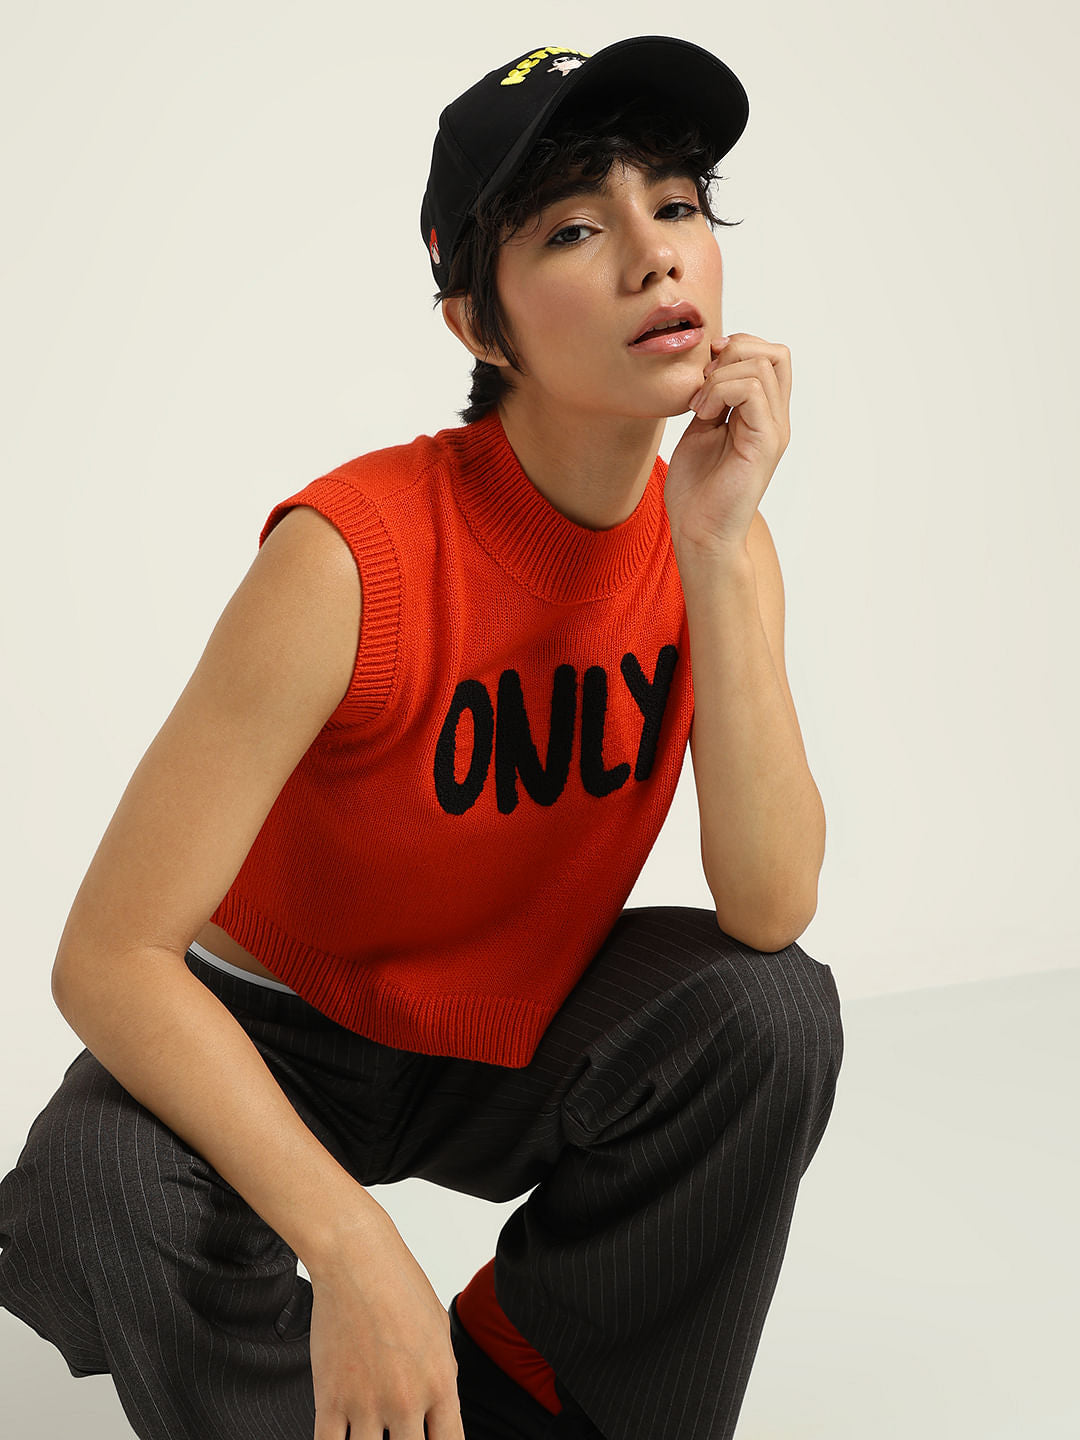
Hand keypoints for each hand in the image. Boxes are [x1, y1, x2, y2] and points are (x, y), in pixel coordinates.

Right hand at [307, 1208, 464, 1439]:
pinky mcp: (330, 1399)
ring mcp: (367, 1403)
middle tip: (396, 1432)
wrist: (357, 1260)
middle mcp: (406, 1400)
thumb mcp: (439, 1329)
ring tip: (369, 1428)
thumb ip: (441, 1374)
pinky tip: (341, 1437)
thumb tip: (438, 1406)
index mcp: (439, 1383)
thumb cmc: (399, 1284)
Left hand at [664, 333, 791, 555]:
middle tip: (703, 384)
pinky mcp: (765, 443)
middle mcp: (776, 420)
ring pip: (762, 365)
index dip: (737, 348)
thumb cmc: (697, 489)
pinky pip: (753, 391)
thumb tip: (712, 364)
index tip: (704, 372)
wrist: (698, 533)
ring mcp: (774, 430)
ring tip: (699, 405)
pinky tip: (702, 413)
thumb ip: (713, 397)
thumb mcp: (701, 429)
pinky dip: (720, 391)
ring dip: (720, 376)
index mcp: (763, 415)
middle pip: (775, 353)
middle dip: (732, 353)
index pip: (770, 357)